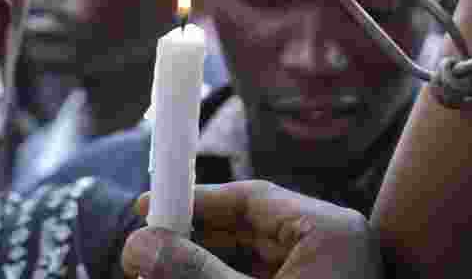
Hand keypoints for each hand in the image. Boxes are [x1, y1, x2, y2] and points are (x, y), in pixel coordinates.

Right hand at [121, 181, 381, 278]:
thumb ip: (194, 275)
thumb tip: (138, 245)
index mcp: (330, 233)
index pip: (253, 199)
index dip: (197, 202)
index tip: (150, 207)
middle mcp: (333, 249)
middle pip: (250, 229)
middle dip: (197, 239)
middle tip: (148, 248)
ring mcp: (328, 278)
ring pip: (252, 259)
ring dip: (206, 267)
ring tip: (159, 272)